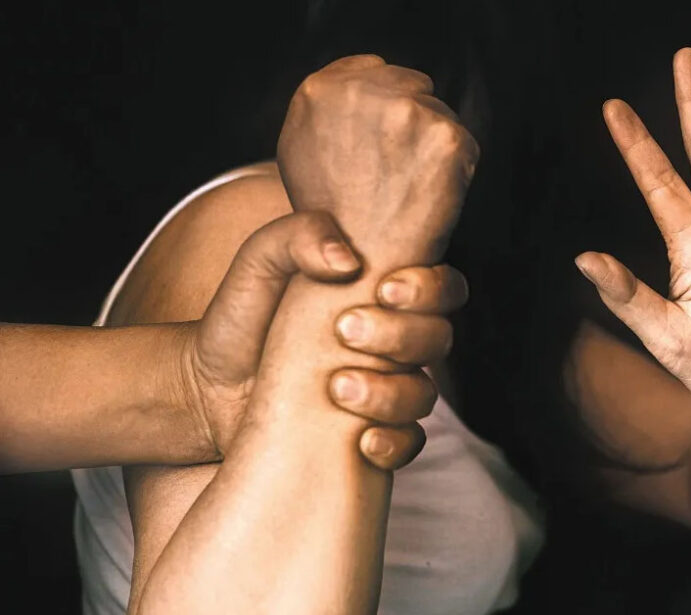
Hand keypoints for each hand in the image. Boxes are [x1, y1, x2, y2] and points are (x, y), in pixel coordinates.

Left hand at [185, 211, 468, 467]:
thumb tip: (347, 260)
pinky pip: (408, 444)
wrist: (205, 388)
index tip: (384, 290)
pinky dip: (393, 442)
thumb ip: (298, 236)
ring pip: (424, 395)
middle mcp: (392, 345)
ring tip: (337, 386)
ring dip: (391, 392)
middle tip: (345, 330)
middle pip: (438, 339)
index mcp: (381, 298)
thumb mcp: (259, 262)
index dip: (430, 289)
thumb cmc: (240, 317)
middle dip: (402, 335)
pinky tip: (361, 439)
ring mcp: (384, 392)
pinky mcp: (367, 435)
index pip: (442, 288)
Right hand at [277, 54, 478, 269]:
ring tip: (406, 189)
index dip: (382, 109)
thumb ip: (330, 109)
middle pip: (412, 85)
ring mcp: (406, 113)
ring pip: (439, 114)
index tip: (381, 146)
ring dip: (431, 146)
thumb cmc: (330, 221)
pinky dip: (455, 171)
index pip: (373, 69)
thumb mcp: (303, 151)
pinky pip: (464, 143)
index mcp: (319, 90)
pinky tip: (428, 198)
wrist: (355, 271)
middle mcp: (361, 93)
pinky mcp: (445, 138)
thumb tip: (368, 75)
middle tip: (394, 175)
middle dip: (410, 123)